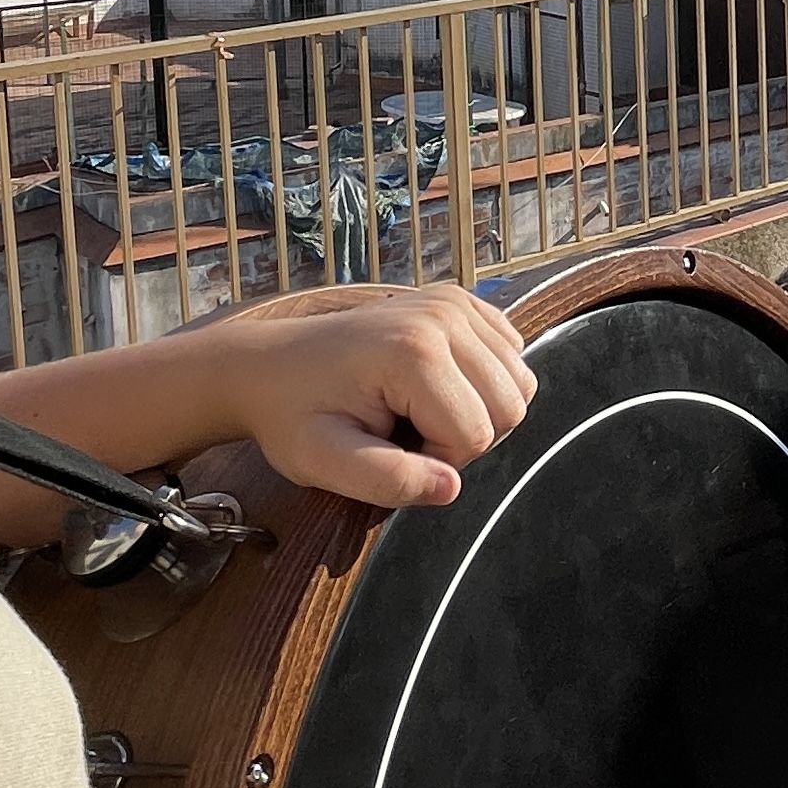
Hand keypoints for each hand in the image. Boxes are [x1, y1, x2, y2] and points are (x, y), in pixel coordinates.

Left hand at [187, 280, 535, 508]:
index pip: (476, 434)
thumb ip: (386, 480)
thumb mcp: (322, 461)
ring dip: (477, 410)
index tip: (388, 449)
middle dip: (464, 436)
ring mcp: (455, 301)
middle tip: (405, 433)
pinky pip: (511, 355)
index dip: (437, 460)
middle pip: (509, 405)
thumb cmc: (292, 415)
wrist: (269, 364)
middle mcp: (445, 315)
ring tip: (418, 410)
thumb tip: (451, 487)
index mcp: (414, 351)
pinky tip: (436, 386)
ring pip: (519, 382)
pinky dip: (483, 382)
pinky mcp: (460, 300)